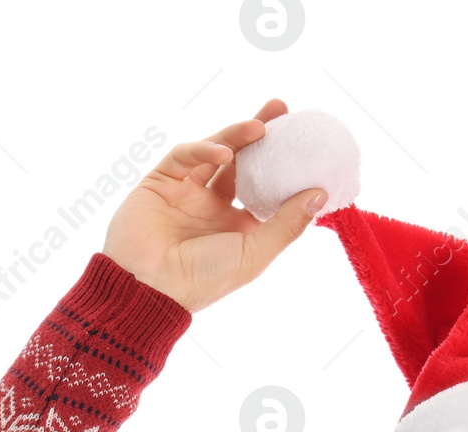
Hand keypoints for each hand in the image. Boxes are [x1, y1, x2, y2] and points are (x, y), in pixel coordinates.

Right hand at [101, 98, 326, 312]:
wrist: (147, 286)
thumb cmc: (203, 279)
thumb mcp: (254, 253)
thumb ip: (286, 224)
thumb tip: (320, 193)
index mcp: (238, 226)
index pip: (266, 187)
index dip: (284, 167)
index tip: (306, 145)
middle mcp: (214, 206)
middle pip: (243, 162)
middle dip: (261, 135)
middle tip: (282, 110)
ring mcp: (187, 191)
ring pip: (216, 153)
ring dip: (237, 136)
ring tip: (261, 126)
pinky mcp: (161, 180)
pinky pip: (185, 157)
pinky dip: (204, 151)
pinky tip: (224, 152)